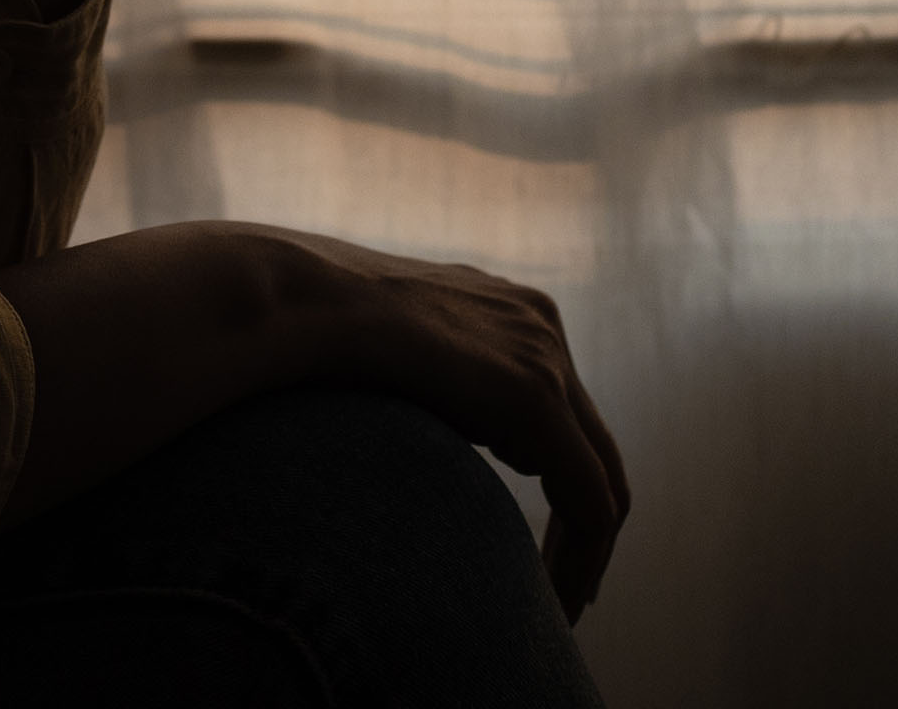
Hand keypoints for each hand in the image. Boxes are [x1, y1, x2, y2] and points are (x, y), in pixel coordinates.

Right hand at [260, 226, 629, 618]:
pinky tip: (557, 596)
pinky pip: (589, 496)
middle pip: (594, 444)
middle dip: (584, 525)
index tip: (540, 548)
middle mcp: (539, 323)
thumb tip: (438, 433)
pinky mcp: (535, 395)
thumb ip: (431, 389)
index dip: (560, 481)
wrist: (296, 295)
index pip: (560, 410)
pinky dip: (581, 555)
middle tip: (570, 589)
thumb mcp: (391, 358)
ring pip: (601, 477)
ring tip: (559, 602)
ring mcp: (545, 353)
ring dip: (584, 548)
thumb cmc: (313, 333)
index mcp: (506, 309)